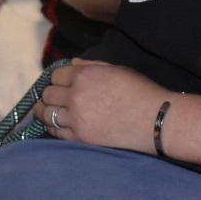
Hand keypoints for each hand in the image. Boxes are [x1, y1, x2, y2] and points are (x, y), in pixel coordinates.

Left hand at [33, 59, 172, 154]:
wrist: (156, 120)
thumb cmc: (140, 91)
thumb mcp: (116, 70)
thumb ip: (91, 65)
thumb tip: (71, 63)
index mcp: (84, 75)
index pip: (55, 76)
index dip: (56, 79)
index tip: (58, 84)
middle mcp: (76, 95)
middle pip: (48, 94)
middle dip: (48, 95)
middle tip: (50, 98)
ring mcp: (76, 117)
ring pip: (46, 113)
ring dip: (44, 111)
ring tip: (44, 112)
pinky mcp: (81, 136)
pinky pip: (56, 132)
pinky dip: (52, 127)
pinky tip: (54, 126)